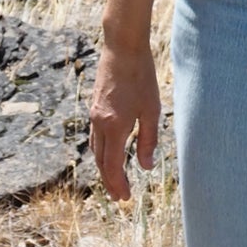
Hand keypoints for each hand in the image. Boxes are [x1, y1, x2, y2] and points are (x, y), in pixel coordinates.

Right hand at [88, 41, 160, 201]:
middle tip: (119, 197)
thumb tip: (146, 167)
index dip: (118, 184)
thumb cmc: (141, 76)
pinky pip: (94, 136)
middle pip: (101, 161)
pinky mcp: (95, 106)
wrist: (122, 48)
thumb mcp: (151, 110)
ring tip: (114, 180)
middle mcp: (99, 123)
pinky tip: (110, 153)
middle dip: (109, 181)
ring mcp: (94, 114)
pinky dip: (101, 151)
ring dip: (104, 167)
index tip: (125, 198)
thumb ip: (148, 140)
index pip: (112, 165)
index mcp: (114, 126)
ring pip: (95, 149)